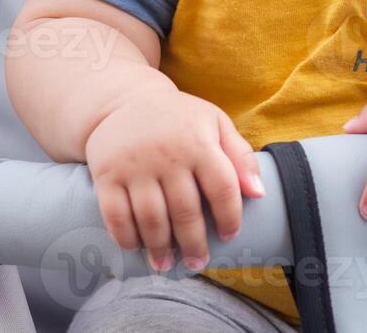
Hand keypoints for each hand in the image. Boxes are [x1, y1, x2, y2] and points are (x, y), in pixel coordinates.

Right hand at [85, 82, 264, 272]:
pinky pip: (115, 215)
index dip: (229, 217)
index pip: (222, 188)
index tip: (229, 235)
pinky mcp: (107, 175)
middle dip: (194, 244)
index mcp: (198, 142)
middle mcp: (167, 155)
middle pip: (185, 211)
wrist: (124, 101)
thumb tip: (259, 195)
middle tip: (197, 263)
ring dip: (160, 248)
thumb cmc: (179, 119)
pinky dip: (126, 238)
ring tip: (167, 265)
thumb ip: (241, 156)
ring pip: (150, 218)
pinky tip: (137, 247)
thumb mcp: (215, 123)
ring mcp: (134, 166)